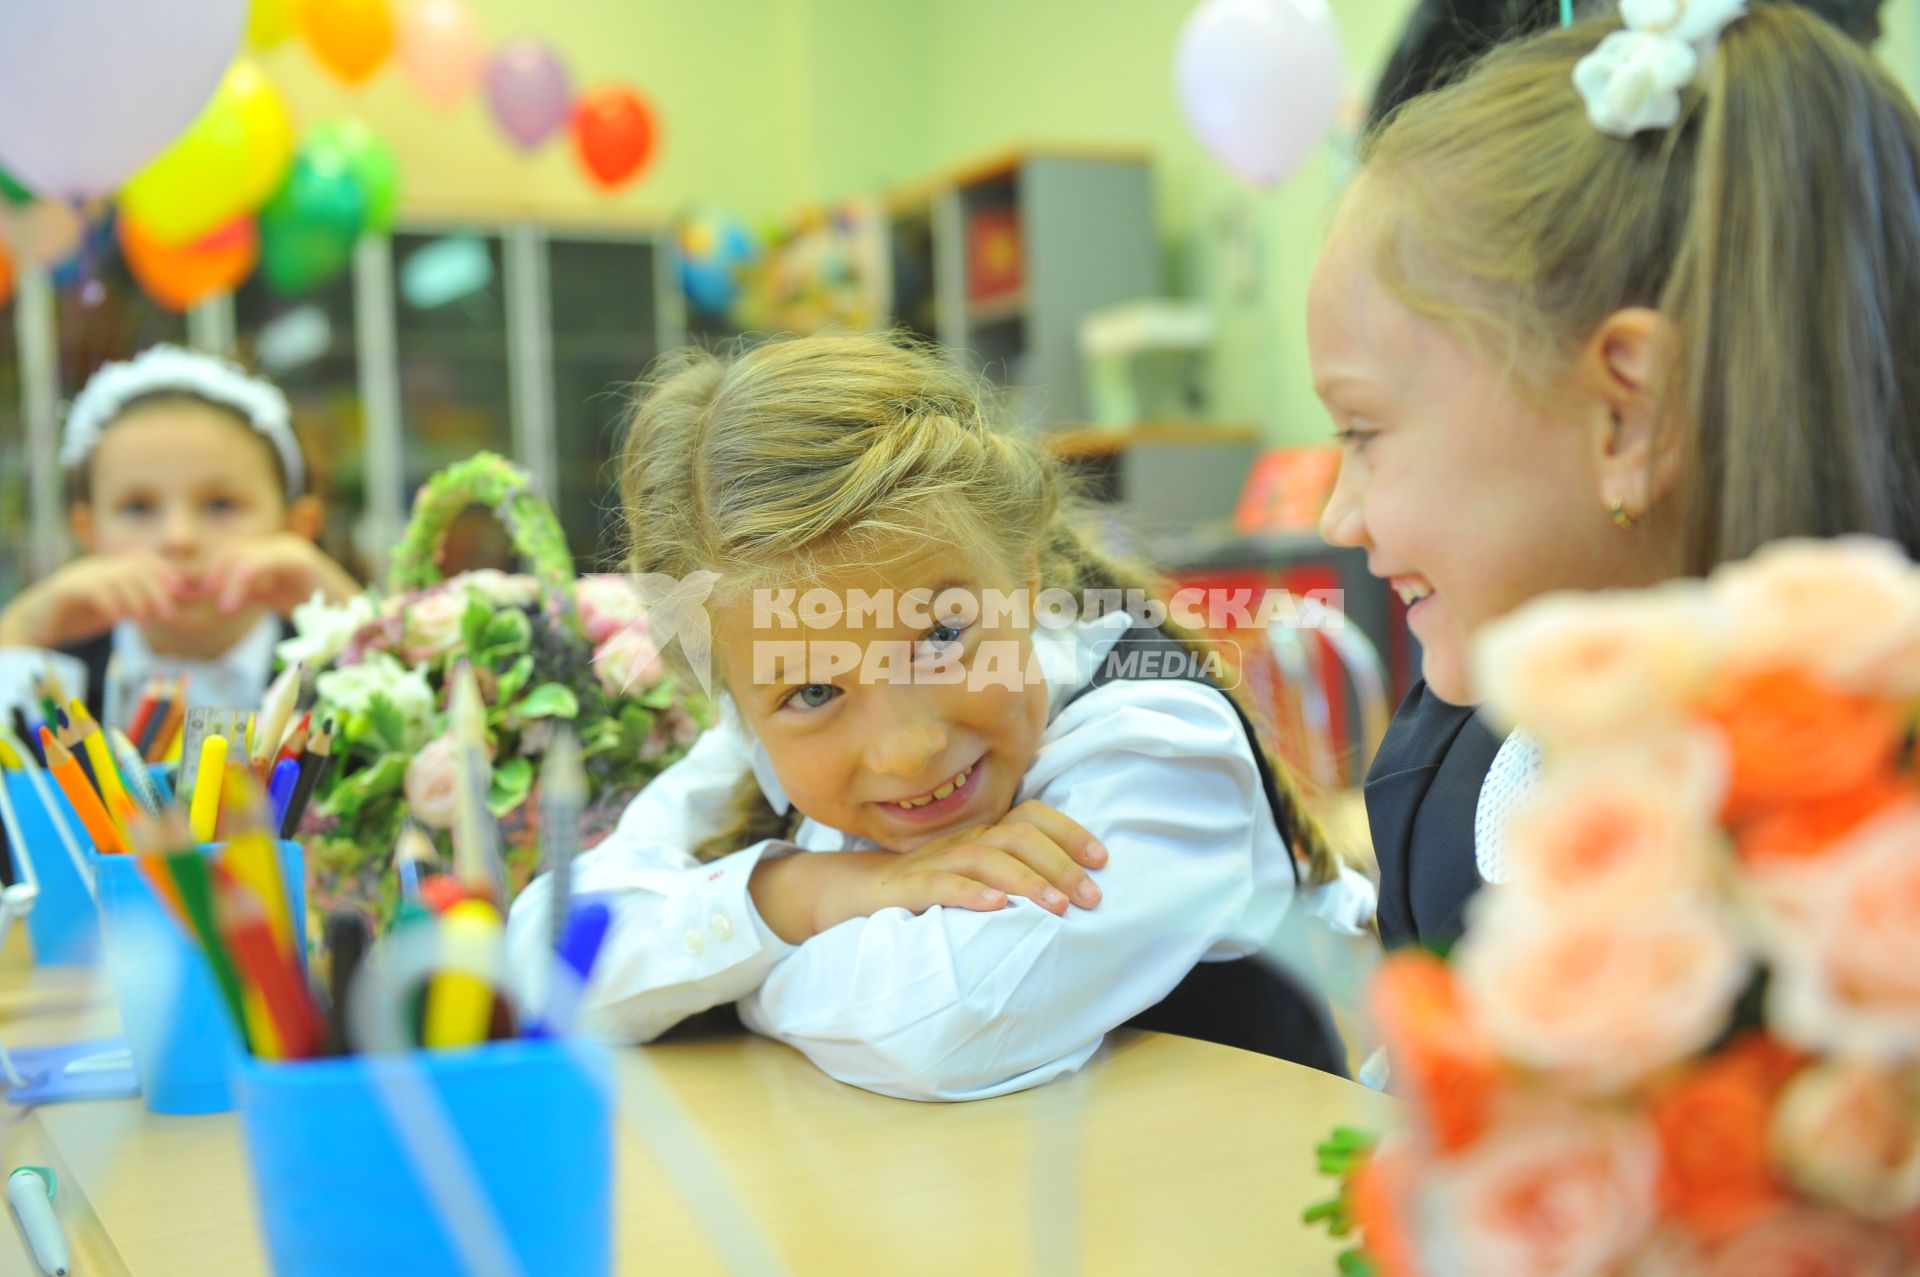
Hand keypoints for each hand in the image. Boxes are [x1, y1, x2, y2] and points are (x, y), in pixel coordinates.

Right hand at [0, 553, 183, 646]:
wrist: (36, 624)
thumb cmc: (78, 618)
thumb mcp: (115, 610)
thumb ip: (138, 606)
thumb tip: (171, 609)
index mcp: (109, 568)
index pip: (143, 560)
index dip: (164, 571)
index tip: (181, 589)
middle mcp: (96, 566)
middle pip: (133, 568)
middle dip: (156, 589)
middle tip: (169, 613)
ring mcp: (79, 575)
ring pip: (115, 579)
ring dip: (136, 600)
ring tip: (145, 620)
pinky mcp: (63, 590)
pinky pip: (91, 590)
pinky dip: (109, 604)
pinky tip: (119, 619)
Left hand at [203, 534, 357, 616]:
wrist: (353, 624)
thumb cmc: (314, 616)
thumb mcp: (269, 599)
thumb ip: (240, 594)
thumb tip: (200, 596)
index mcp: (269, 553)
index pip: (227, 553)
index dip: (206, 571)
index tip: (190, 595)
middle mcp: (279, 545)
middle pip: (231, 550)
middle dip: (212, 574)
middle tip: (205, 600)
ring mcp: (291, 550)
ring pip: (245, 555)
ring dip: (229, 580)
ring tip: (226, 608)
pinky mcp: (303, 560)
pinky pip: (270, 560)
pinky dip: (251, 573)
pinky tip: (240, 593)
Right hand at [749, 800, 1108, 943]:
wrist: (857, 893)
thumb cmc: (930, 887)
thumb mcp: (978, 877)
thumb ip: (1017, 876)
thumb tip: (1073, 892)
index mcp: (985, 834)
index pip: (1032, 816)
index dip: (1070, 832)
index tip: (1103, 861)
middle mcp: (965, 840)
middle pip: (1018, 836)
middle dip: (1060, 864)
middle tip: (1091, 897)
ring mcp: (936, 860)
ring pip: (986, 858)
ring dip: (1026, 881)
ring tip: (1057, 907)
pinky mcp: (908, 886)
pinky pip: (940, 884)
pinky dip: (969, 893)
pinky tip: (995, 907)